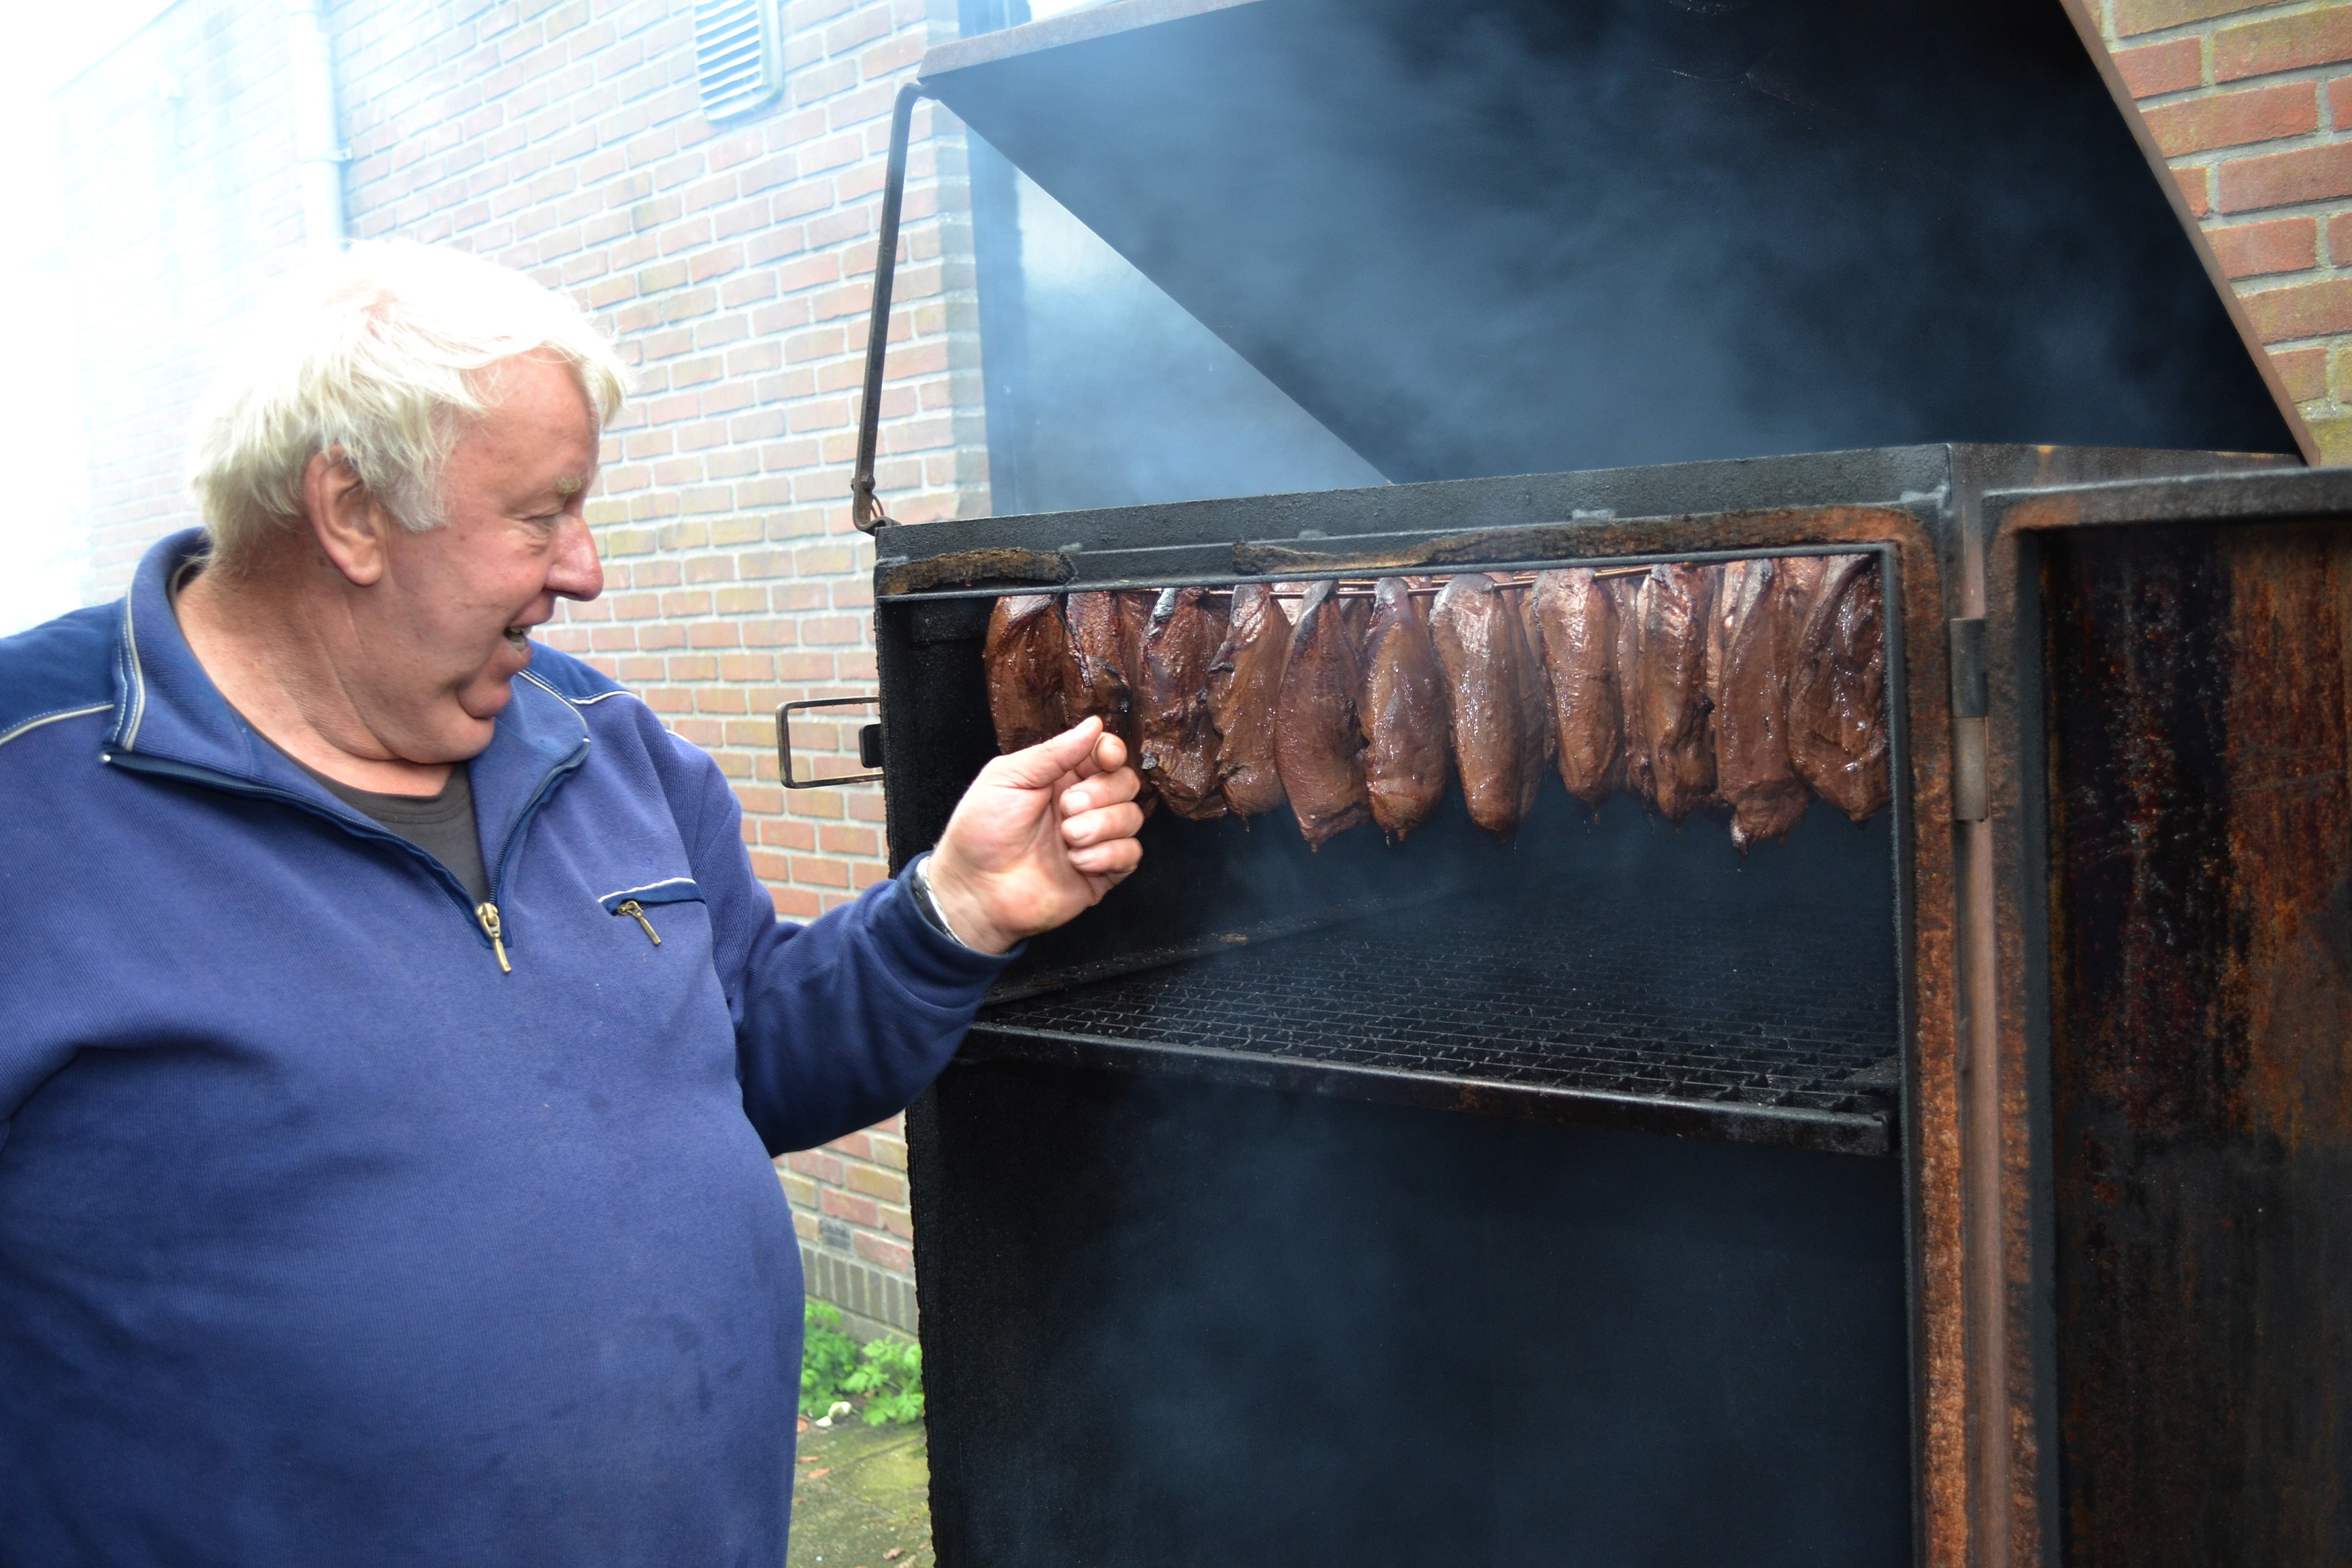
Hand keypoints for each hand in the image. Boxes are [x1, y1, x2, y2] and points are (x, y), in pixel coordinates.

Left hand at [925, 717, 1145, 954]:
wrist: (975, 891)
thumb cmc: (980, 832)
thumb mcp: (1007, 778)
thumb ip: (1052, 753)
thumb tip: (1094, 724)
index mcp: (1060, 776)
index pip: (1104, 753)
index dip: (1112, 752)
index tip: (1105, 758)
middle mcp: (1083, 804)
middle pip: (1126, 782)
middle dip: (1101, 793)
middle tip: (1066, 808)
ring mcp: (1094, 838)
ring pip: (1132, 817)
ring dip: (1102, 826)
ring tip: (1068, 839)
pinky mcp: (1103, 872)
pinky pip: (1131, 853)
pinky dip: (1108, 855)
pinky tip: (1078, 862)